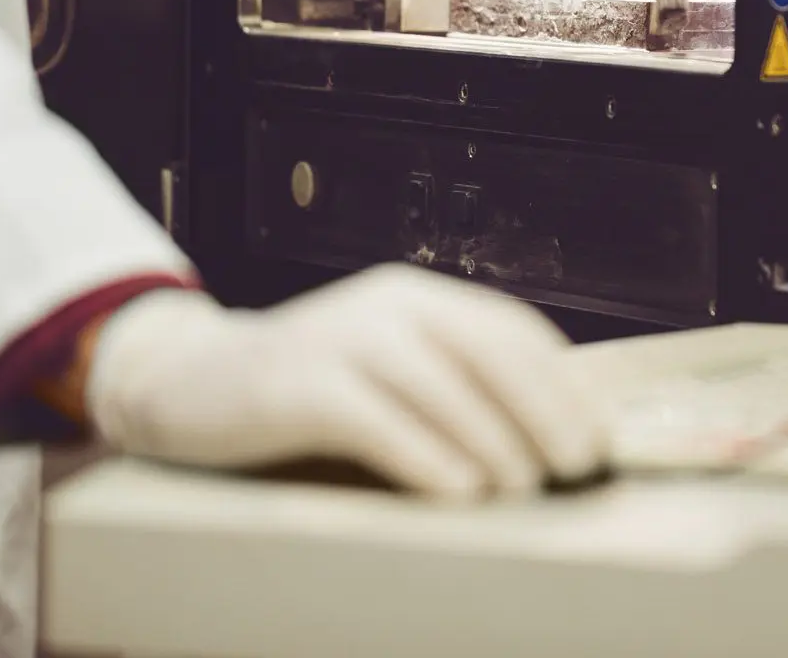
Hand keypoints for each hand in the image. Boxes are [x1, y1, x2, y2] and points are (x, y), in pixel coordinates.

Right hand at [84, 264, 608, 498]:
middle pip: (487, 350)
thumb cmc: (306, 389)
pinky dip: (423, 454)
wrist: (188, 382)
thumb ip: (449, 383)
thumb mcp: (385, 367)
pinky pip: (375, 418)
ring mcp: (341, 338)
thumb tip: (543, 436)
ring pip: (438, 383)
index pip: (511, 329)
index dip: (563, 382)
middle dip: (544, 408)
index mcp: (417, 298)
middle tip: (577, 464)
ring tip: (525, 486)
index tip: (598, 434)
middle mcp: (386, 305)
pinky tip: (456, 490)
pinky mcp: (299, 382)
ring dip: (492, 438)